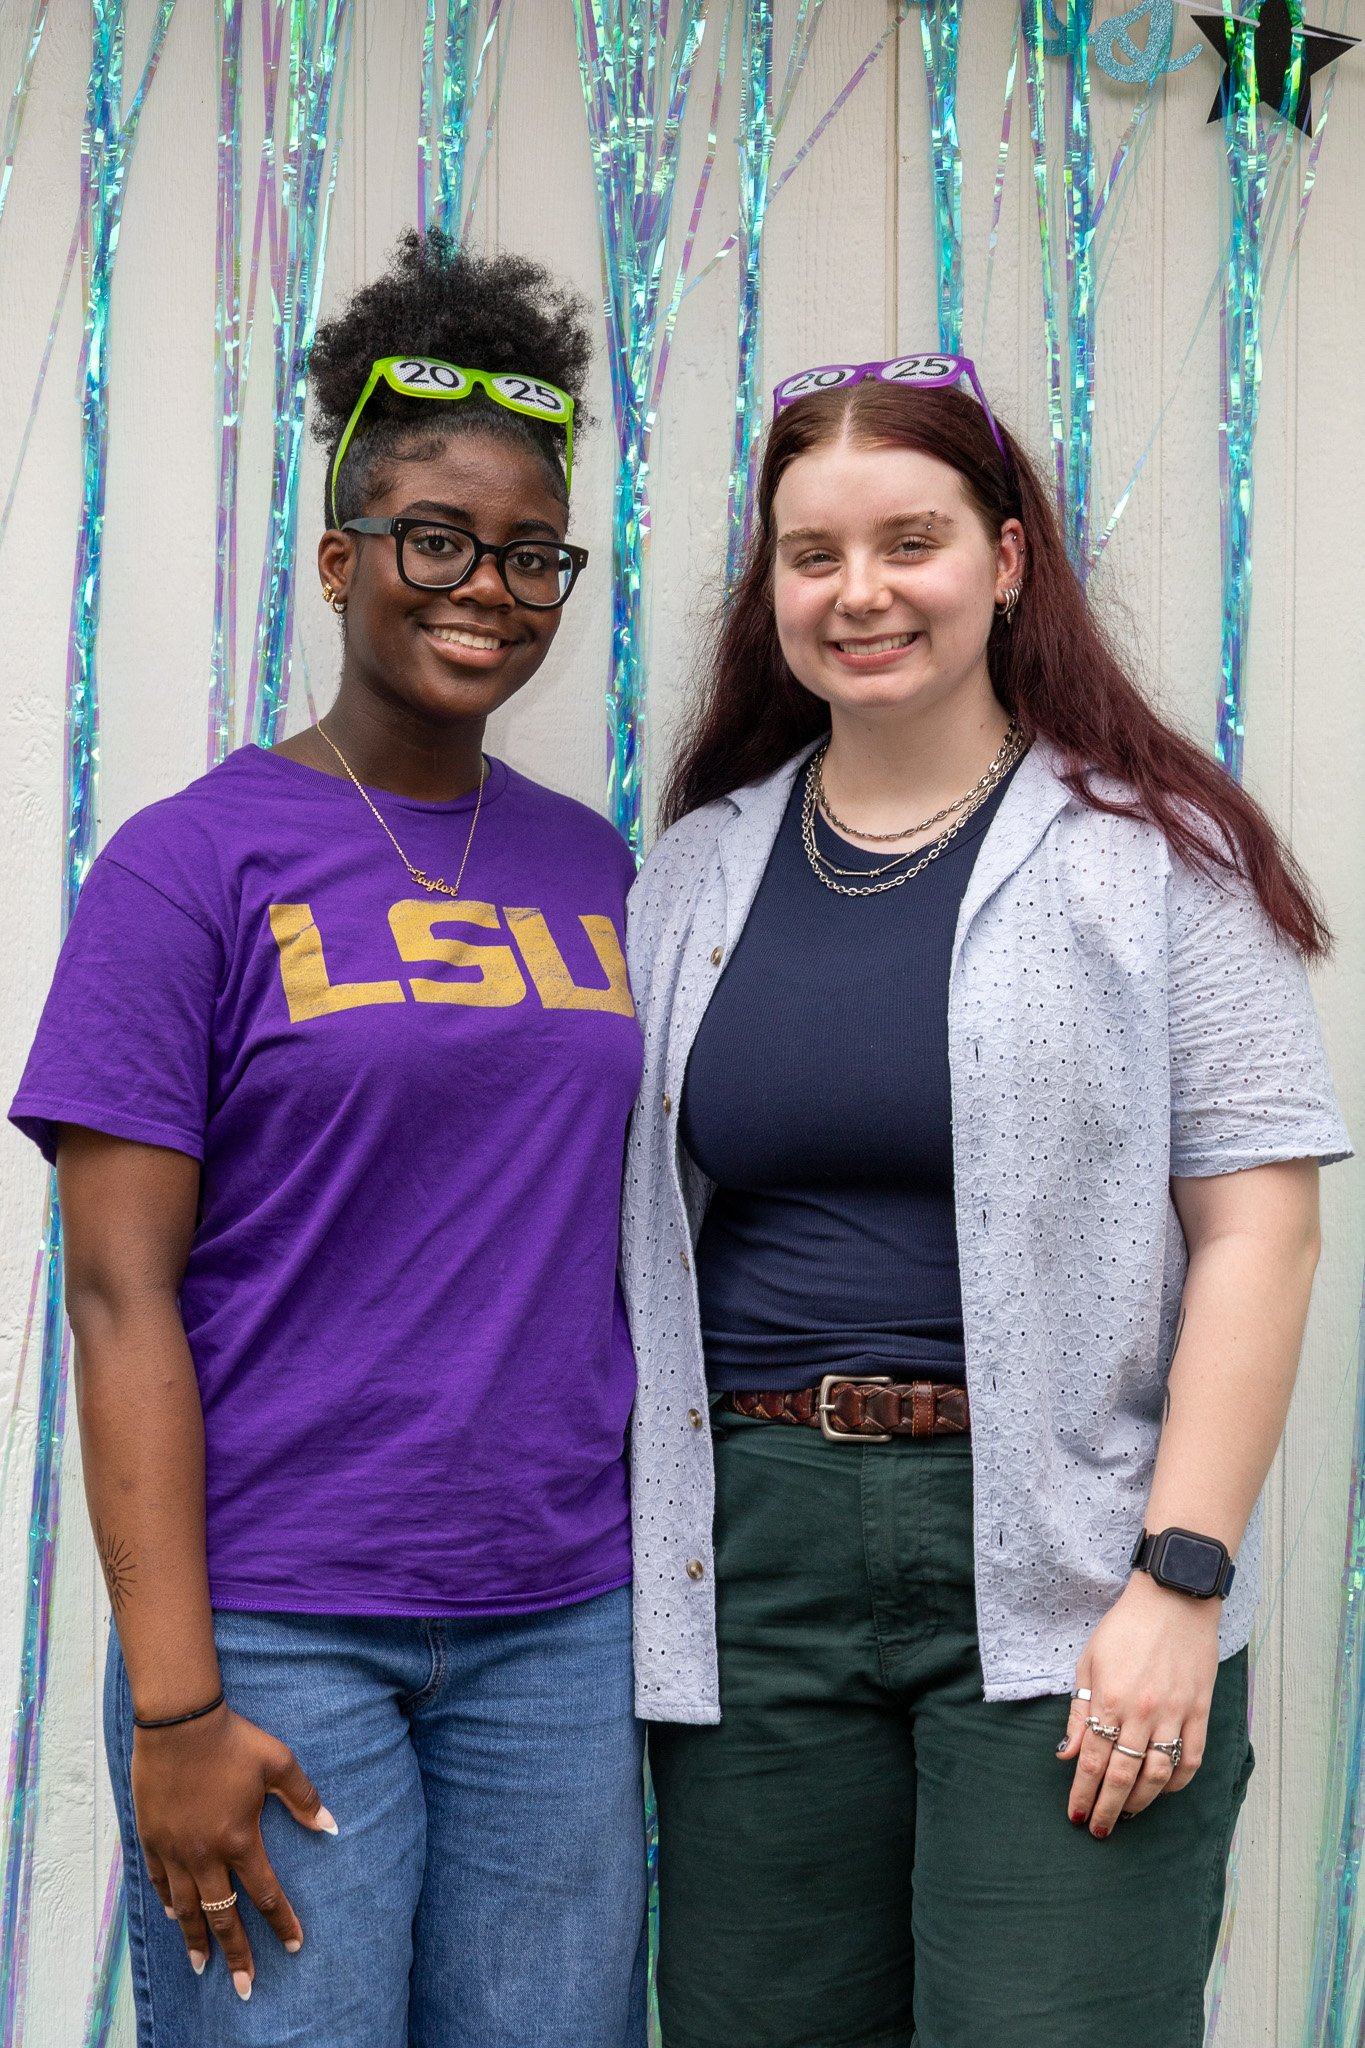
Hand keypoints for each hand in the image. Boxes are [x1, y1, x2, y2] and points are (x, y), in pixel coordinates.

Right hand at [132, 1705, 336, 1997]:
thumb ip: (304, 1797)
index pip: (265, 1894)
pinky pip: (160, 1882)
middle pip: (222, 1916)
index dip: (281, 1922)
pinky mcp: (152, 1838)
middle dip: (236, 1954)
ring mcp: (175, 1850)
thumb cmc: (232, 1740)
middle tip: (245, 1987)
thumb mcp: (278, 1762)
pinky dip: (168, 1904)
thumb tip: (331, 1826)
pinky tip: (173, 1917)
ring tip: (203, 1966)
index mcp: (240, 1838)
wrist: (179, 1723)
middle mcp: (205, 1854)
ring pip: (185, 1909)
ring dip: (195, 1941)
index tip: (293, 1947)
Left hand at [1055, 1572, 1220, 1836]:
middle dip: (1108, 1808)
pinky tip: (1163, 1791)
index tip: (1076, 1815)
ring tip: (1127, 1815)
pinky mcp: (1200, 1711)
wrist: (1173, 1599)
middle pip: (1123, 1775)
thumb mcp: (1089, 1663)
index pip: (1093, 1760)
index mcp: (1110, 1699)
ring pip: (1158, 1774)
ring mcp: (1175, 1713)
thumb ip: (1080, 1713)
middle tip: (1099, 1829)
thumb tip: (1067, 1755)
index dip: (1083, 1792)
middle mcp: (1142, 1712)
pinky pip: (1192, 1758)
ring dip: (1141, 1802)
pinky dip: (1178, 1783)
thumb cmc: (1125, 1628)